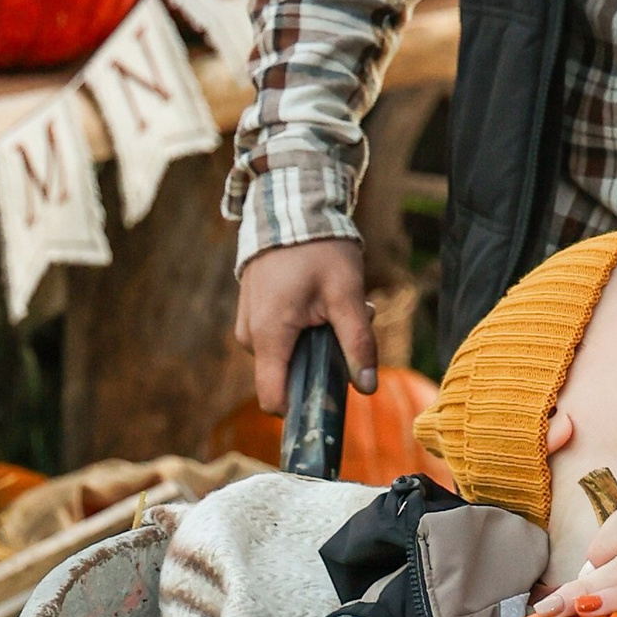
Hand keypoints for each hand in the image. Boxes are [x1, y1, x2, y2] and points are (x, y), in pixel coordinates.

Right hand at [237, 235, 378, 411]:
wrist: (291, 207)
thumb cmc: (319, 250)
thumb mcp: (346, 295)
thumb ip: (357, 343)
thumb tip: (368, 387)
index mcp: (268, 336)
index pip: (273, 399)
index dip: (302, 409)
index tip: (332, 401)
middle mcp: (250, 335)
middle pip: (289, 375)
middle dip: (323, 358)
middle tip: (346, 320)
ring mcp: (249, 323)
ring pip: (287, 354)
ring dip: (317, 338)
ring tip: (336, 302)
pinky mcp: (254, 312)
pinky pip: (280, 336)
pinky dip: (304, 324)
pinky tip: (320, 297)